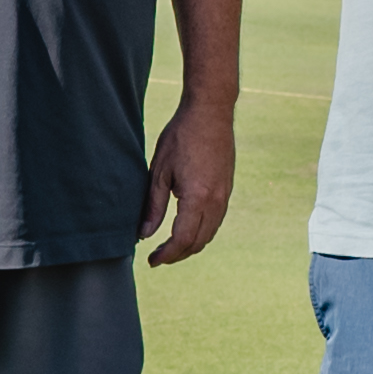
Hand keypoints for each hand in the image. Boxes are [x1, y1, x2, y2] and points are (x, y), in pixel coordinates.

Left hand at [139, 95, 235, 264]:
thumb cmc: (181, 137)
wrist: (210, 113)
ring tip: (170, 246)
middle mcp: (216, 201)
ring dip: (190, 245)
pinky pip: (216, 221)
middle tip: (158, 257)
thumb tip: (144, 234)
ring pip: (210, 234)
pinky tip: (186, 227)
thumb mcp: (159, 171)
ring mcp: (225, 196)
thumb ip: (153, 206)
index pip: (183, 240)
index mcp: (197, 198)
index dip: (167, 255)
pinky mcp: (227, 189)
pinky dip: (201, 232)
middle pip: (198, 242)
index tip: (152, 261)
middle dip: (178, 255)